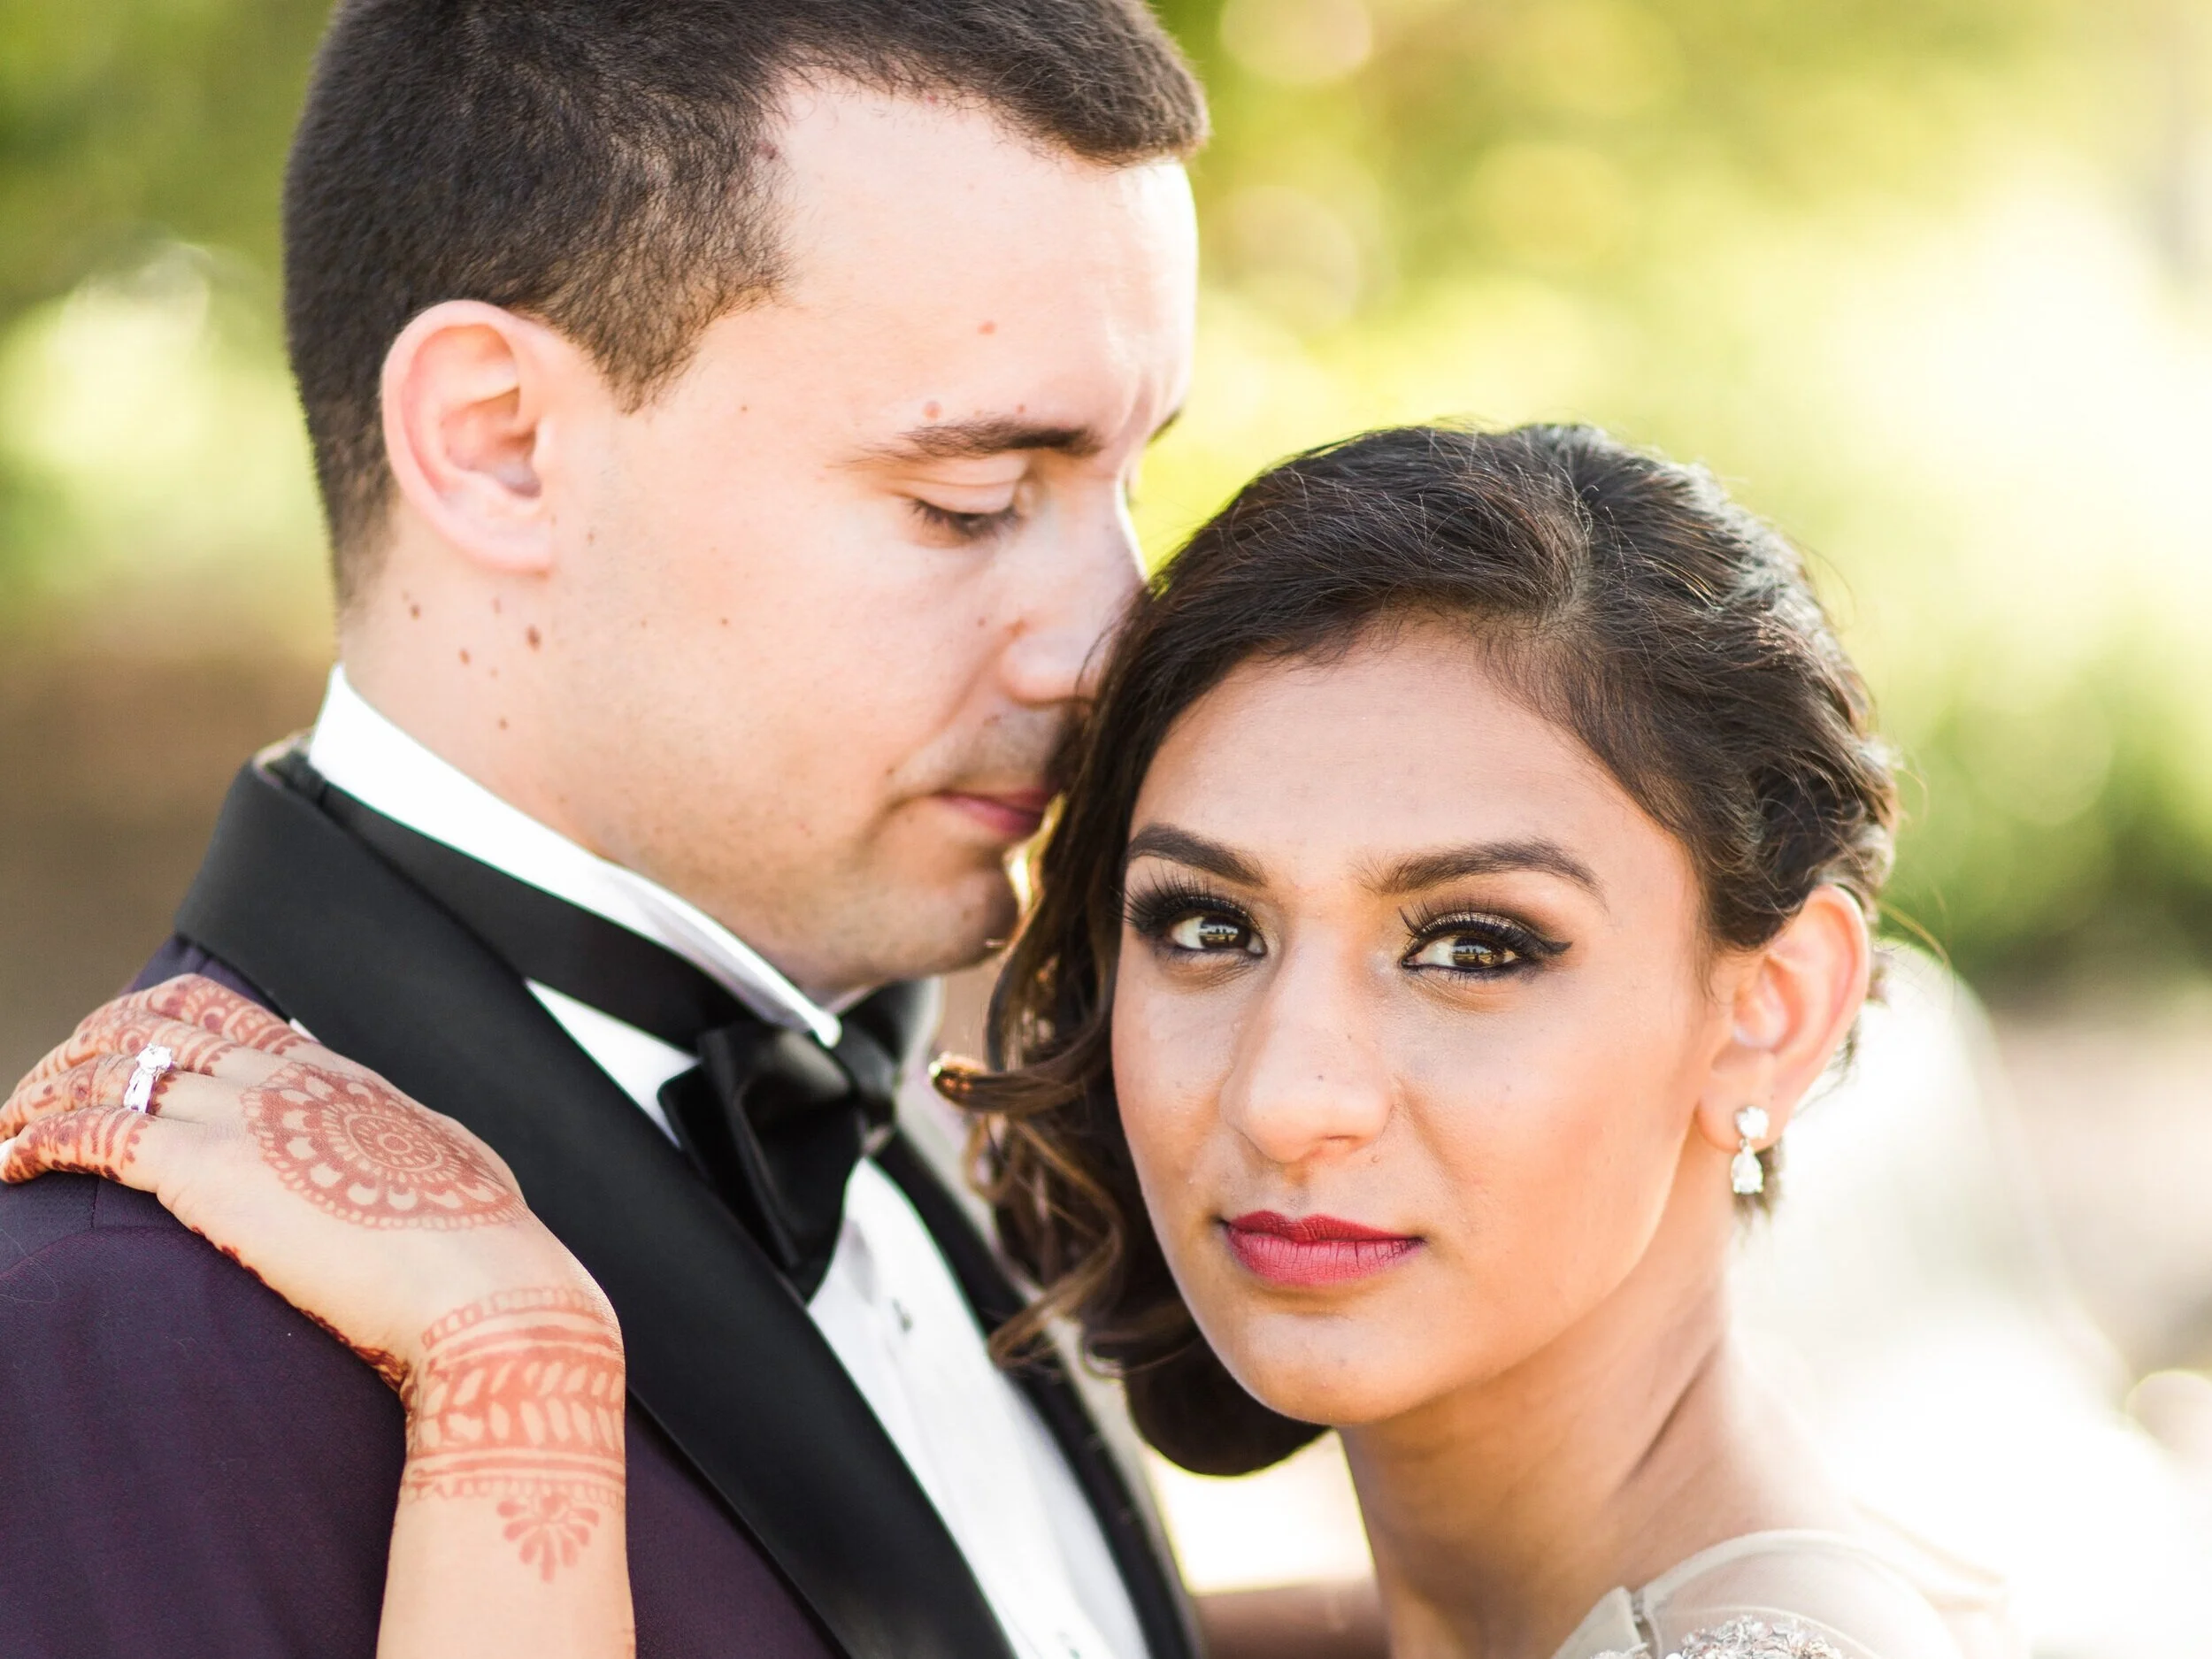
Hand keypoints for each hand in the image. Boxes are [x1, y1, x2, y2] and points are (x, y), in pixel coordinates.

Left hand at [1, 974, 604, 1378]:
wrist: (486, 1291)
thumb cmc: (489, 1251)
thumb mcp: (455, 1167)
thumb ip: (411, 1143)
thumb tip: (412, 1143)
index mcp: (341, 1078)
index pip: (223, 1013)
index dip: (153, 1025)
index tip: (115, 1059)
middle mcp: (287, 1078)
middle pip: (151, 1028)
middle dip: (81, 1054)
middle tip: (39, 1100)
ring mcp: (246, 1116)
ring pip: (108, 1070)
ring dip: (43, 1095)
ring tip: (9, 1134)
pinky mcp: (206, 1170)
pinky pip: (90, 1130)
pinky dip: (35, 1138)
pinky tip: (9, 1164)